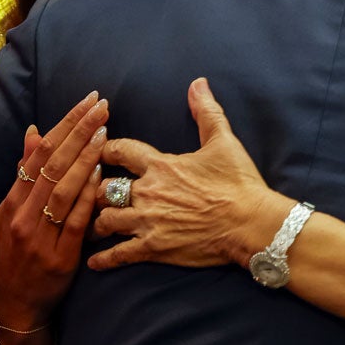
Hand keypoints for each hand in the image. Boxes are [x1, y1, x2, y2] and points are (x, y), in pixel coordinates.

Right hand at [0, 92, 107, 329]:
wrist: (17, 302)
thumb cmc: (20, 251)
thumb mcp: (14, 212)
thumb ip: (26, 173)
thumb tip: (35, 132)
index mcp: (12, 201)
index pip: (39, 153)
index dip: (64, 124)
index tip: (86, 102)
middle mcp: (21, 214)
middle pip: (51, 165)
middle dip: (78, 131)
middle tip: (100, 105)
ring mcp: (38, 236)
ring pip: (62, 188)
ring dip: (84, 156)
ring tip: (104, 130)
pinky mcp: (58, 256)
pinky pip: (75, 219)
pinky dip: (87, 194)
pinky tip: (101, 172)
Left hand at [89, 77, 288, 270]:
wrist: (250, 223)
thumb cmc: (239, 182)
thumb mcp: (224, 141)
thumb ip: (206, 111)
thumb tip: (198, 83)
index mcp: (160, 164)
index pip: (119, 150)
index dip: (104, 148)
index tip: (98, 150)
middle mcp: (147, 192)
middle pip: (103, 188)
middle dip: (96, 190)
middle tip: (94, 192)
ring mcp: (148, 221)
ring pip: (105, 220)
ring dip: (98, 222)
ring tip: (96, 224)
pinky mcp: (154, 248)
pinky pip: (118, 254)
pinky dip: (104, 259)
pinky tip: (93, 262)